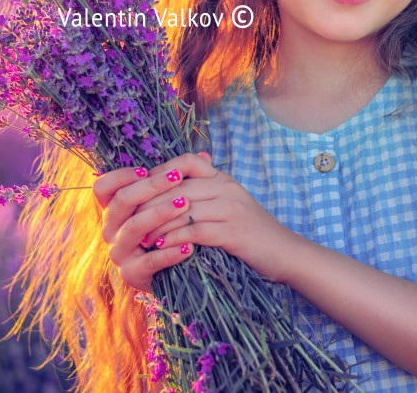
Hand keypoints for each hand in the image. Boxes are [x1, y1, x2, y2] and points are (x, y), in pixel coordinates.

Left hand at [92, 152, 299, 292]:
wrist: (286, 254)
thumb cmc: (250, 233)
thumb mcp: (228, 206)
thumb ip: (203, 194)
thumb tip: (171, 188)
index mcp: (223, 179)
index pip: (186, 161)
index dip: (159, 173)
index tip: (139, 190)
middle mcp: (227, 187)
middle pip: (177, 186)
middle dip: (149, 202)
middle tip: (130, 218)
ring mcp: (232, 208)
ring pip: (183, 208)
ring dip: (157, 223)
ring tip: (141, 236)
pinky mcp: (234, 232)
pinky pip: (196, 230)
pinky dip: (175, 239)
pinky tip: (161, 248)